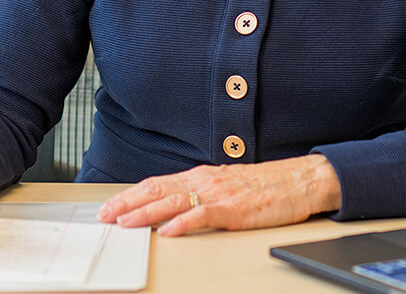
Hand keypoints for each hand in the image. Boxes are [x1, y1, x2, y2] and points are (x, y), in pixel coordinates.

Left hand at [96, 154, 341, 236]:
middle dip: (127, 203)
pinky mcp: (235, 209)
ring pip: (174, 201)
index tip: (110, 205)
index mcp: (202, 175)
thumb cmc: (267, 185)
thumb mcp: (227, 185)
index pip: (157, 183)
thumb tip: (175, 207)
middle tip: (105, 215)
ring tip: (125, 223)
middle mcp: (205, 180)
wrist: (301, 180)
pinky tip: (168, 231)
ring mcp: (219, 194)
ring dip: (146, 213)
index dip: (131, 194)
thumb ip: (201, 193)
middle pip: (157, 190)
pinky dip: (183, 223)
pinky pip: (204, 215)